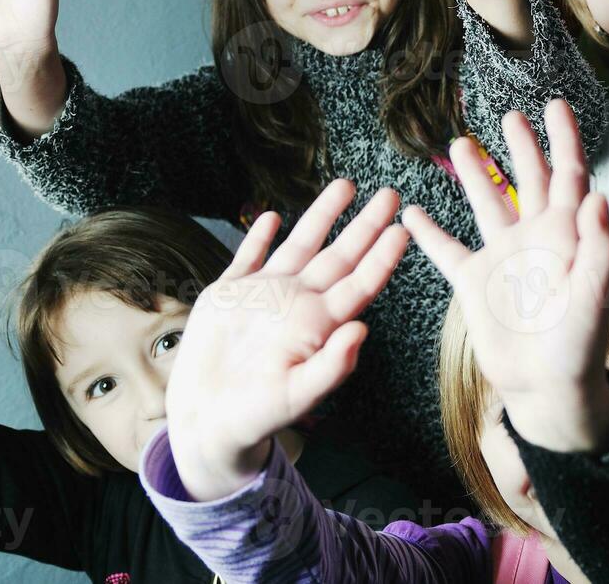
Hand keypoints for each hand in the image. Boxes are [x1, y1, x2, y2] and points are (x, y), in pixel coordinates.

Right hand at [164, 181, 407, 500]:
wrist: (206, 423)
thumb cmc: (256, 417)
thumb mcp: (297, 396)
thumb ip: (331, 366)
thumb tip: (362, 331)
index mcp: (318, 324)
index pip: (359, 284)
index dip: (381, 257)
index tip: (402, 230)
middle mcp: (297, 303)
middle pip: (339, 256)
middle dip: (364, 225)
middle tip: (389, 195)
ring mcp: (264, 295)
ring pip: (300, 246)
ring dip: (321, 216)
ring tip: (345, 186)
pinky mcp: (228, 295)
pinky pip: (248, 257)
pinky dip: (259, 236)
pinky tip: (272, 217)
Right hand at [403, 100, 608, 451]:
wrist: (546, 391)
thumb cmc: (579, 347)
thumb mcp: (593, 299)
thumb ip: (599, 249)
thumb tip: (598, 196)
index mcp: (567, 237)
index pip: (568, 176)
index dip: (564, 140)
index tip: (555, 107)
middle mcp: (535, 240)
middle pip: (528, 181)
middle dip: (522, 147)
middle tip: (510, 117)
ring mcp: (504, 260)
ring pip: (487, 205)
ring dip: (475, 176)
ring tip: (461, 145)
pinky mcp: (475, 284)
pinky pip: (448, 252)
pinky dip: (429, 234)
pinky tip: (411, 214)